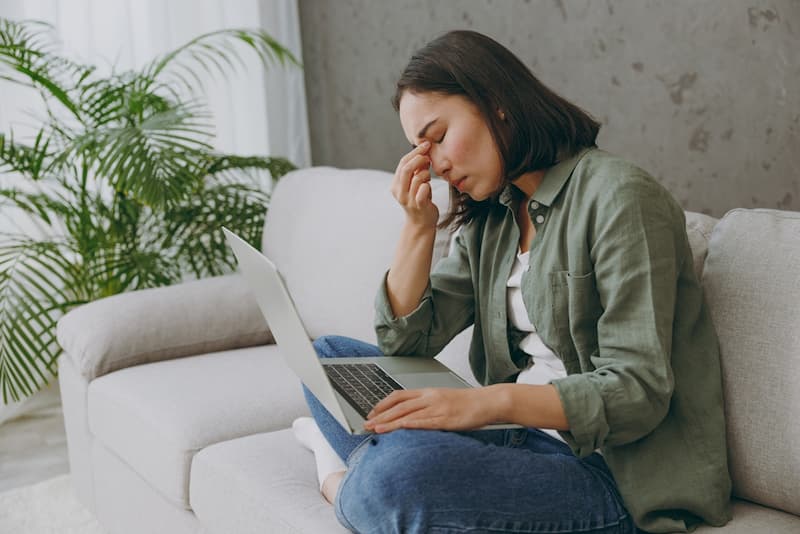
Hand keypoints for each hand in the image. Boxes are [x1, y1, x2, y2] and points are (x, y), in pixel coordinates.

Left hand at [364, 387, 498, 432]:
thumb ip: (426, 405)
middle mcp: (430, 397)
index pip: (399, 395)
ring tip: (376, 429)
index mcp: (428, 392)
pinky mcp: (447, 419)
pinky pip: (426, 421)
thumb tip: (409, 415)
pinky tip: (401, 428)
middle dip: (380, 416)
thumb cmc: (467, 403)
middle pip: (399, 405)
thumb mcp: (443, 399)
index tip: (371, 413)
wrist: (488, 401)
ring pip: (409, 414)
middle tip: (366, 424)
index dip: (382, 404)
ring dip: (390, 422)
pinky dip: (412, 424)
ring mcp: (438, 408)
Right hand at [390, 141, 438, 228]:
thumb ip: (417, 170)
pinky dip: (428, 185)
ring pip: (417, 178)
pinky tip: (429, 188)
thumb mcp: (415, 184)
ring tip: (429, 177)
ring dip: (426, 173)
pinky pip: (424, 190)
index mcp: (395, 185)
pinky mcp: (418, 205)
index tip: (426, 144)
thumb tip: (424, 153)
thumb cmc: (420, 200)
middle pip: (407, 168)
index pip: (403, 163)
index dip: (415, 152)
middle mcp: (399, 192)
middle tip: (429, 157)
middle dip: (420, 158)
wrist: (421, 223)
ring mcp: (408, 200)